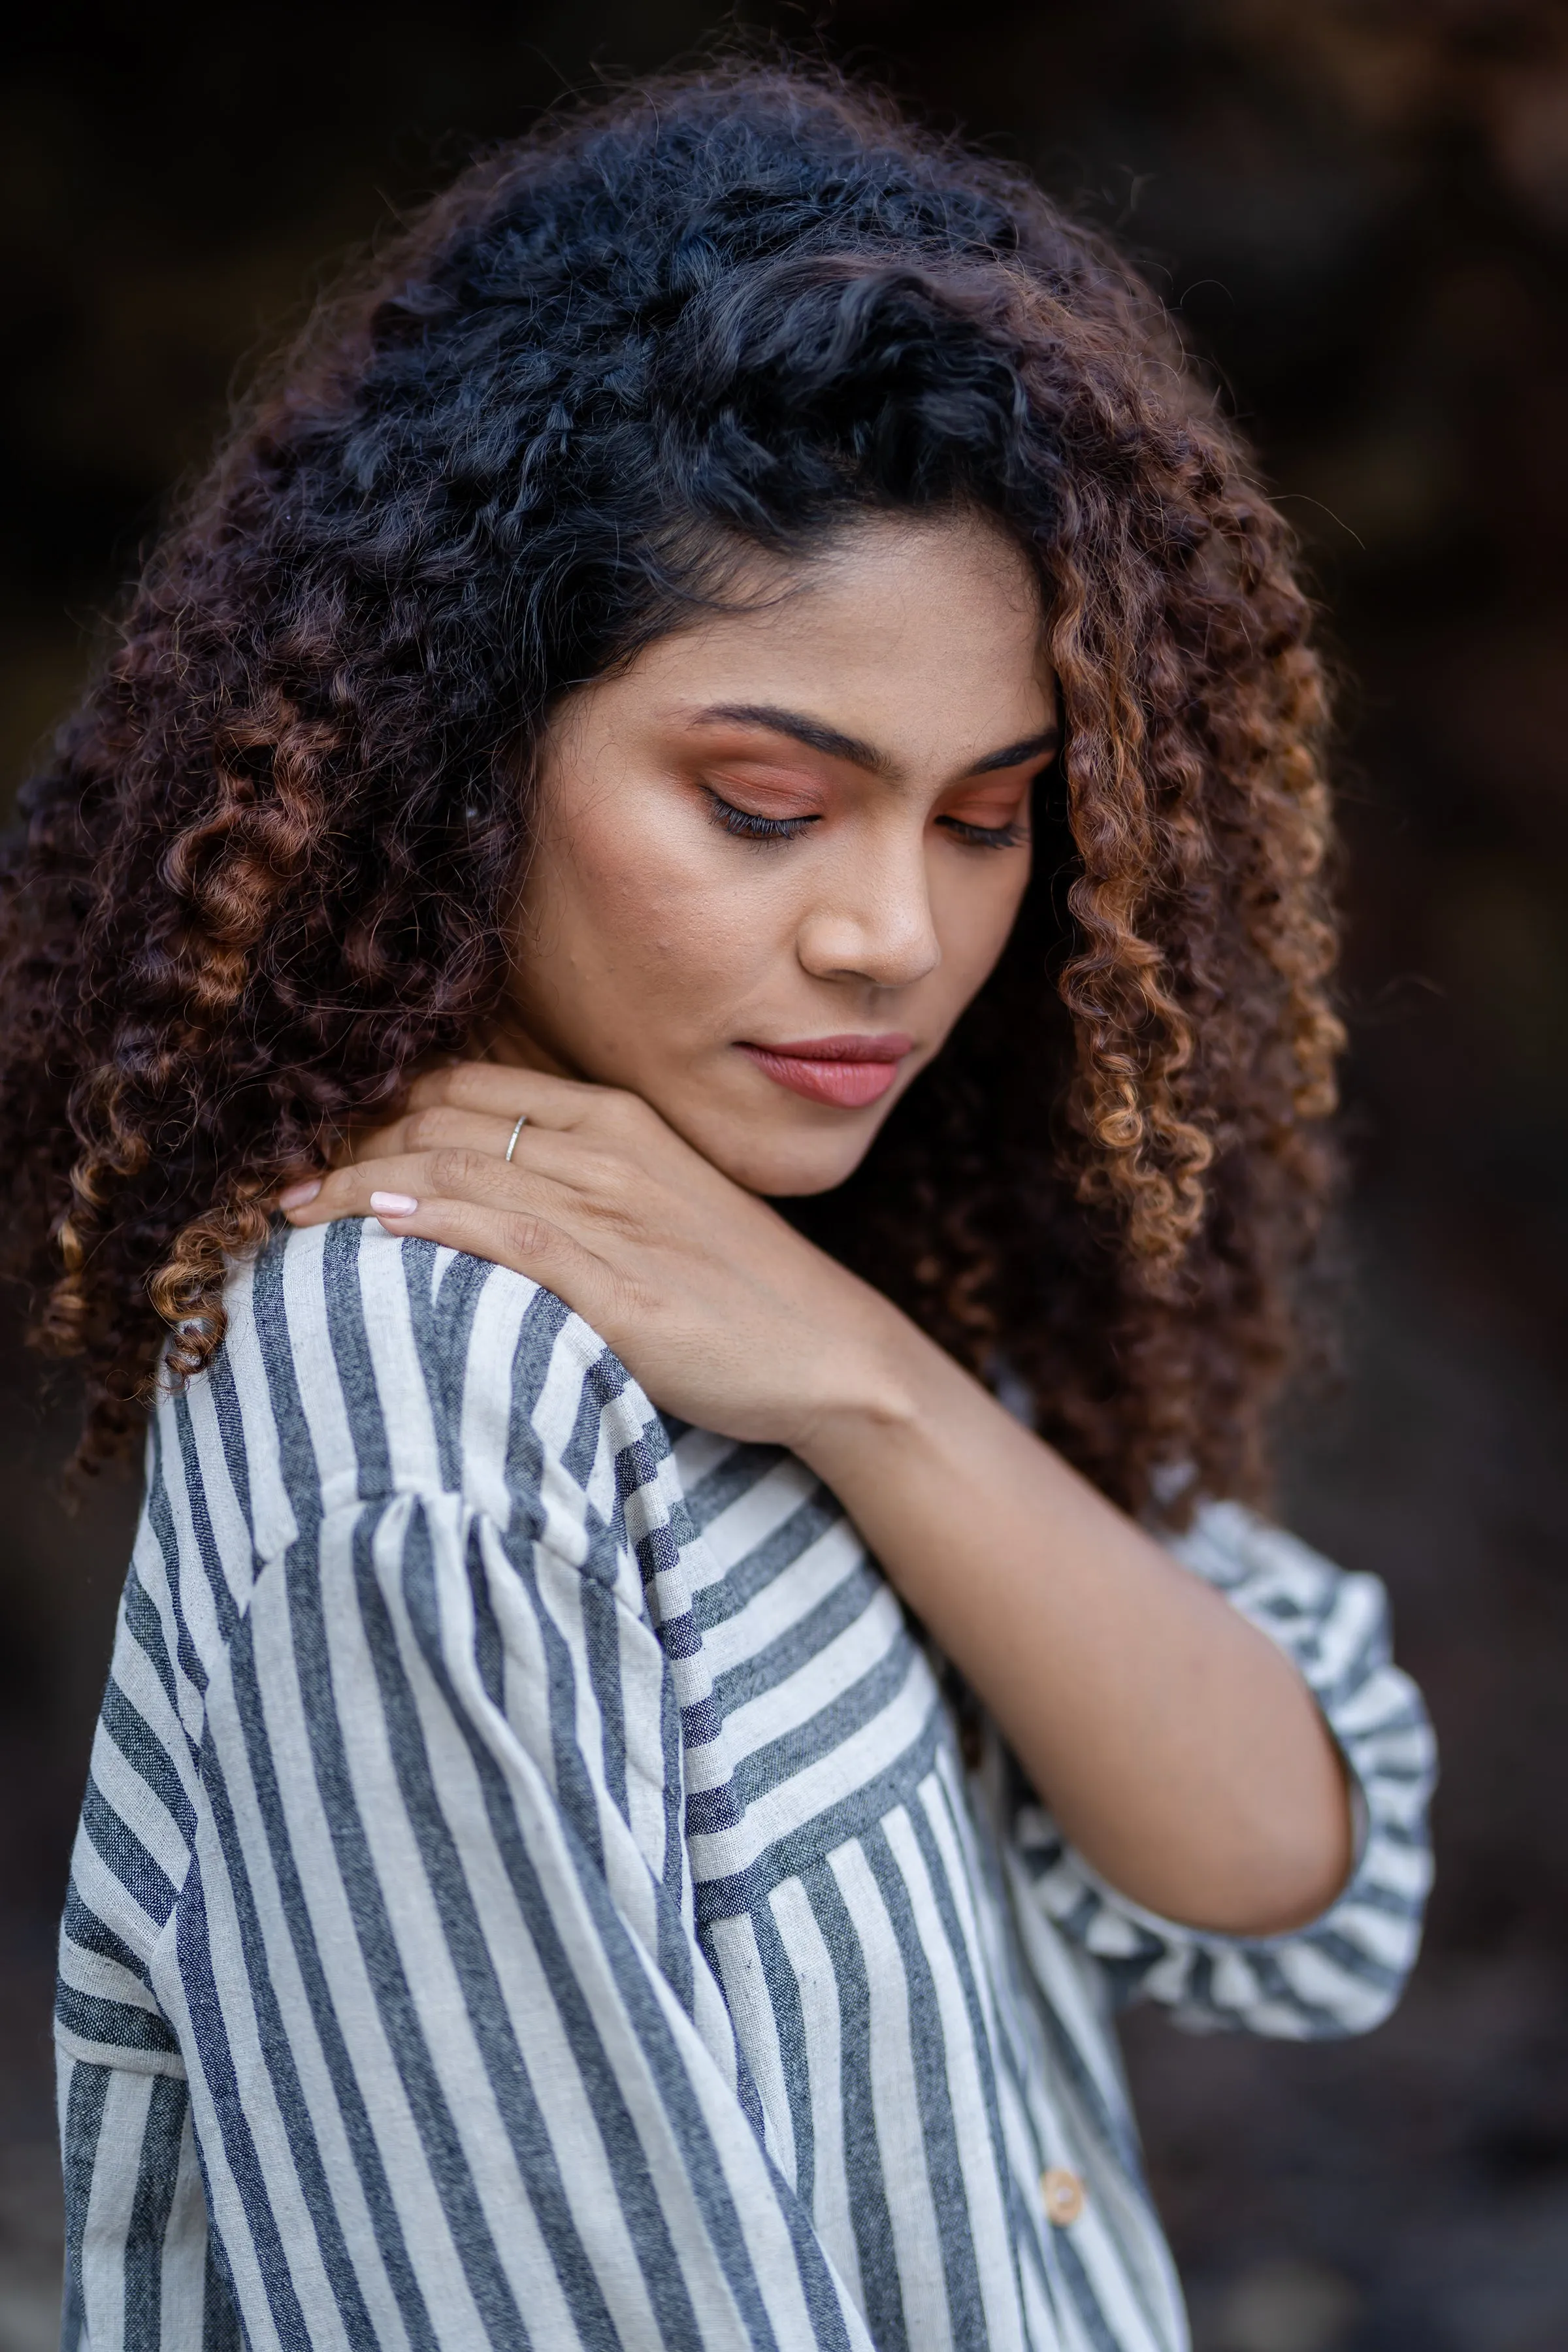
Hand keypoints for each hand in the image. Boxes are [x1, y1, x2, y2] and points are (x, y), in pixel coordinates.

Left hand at [279, 1061, 908, 1450]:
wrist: (834, 1354)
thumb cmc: (739, 1289)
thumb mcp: (659, 1206)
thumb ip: (576, 1179)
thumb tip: (478, 1182)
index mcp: (617, 1121)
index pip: (467, 1087)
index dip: (380, 1109)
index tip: (319, 1144)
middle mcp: (610, 1151)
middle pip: (445, 1120)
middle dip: (351, 1145)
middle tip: (281, 1184)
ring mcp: (616, 1216)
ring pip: (461, 1170)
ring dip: (363, 1184)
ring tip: (291, 1211)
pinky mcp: (621, 1288)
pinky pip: (510, 1237)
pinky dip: (436, 1222)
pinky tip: (374, 1225)